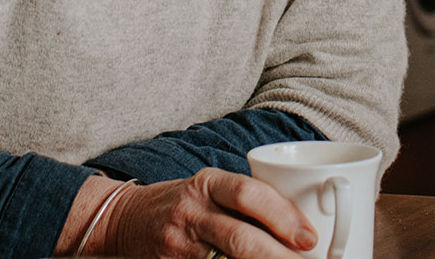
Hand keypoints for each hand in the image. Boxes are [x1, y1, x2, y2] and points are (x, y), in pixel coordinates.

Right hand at [81, 170, 317, 258]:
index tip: (310, 237)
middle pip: (241, 236)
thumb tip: (304, 224)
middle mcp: (192, 210)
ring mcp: (180, 242)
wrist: (125, 218)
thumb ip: (249, 200)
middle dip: (279, 255)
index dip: (283, 216)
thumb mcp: (211, 189)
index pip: (249, 194)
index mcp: (208, 182)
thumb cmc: (185, 203)